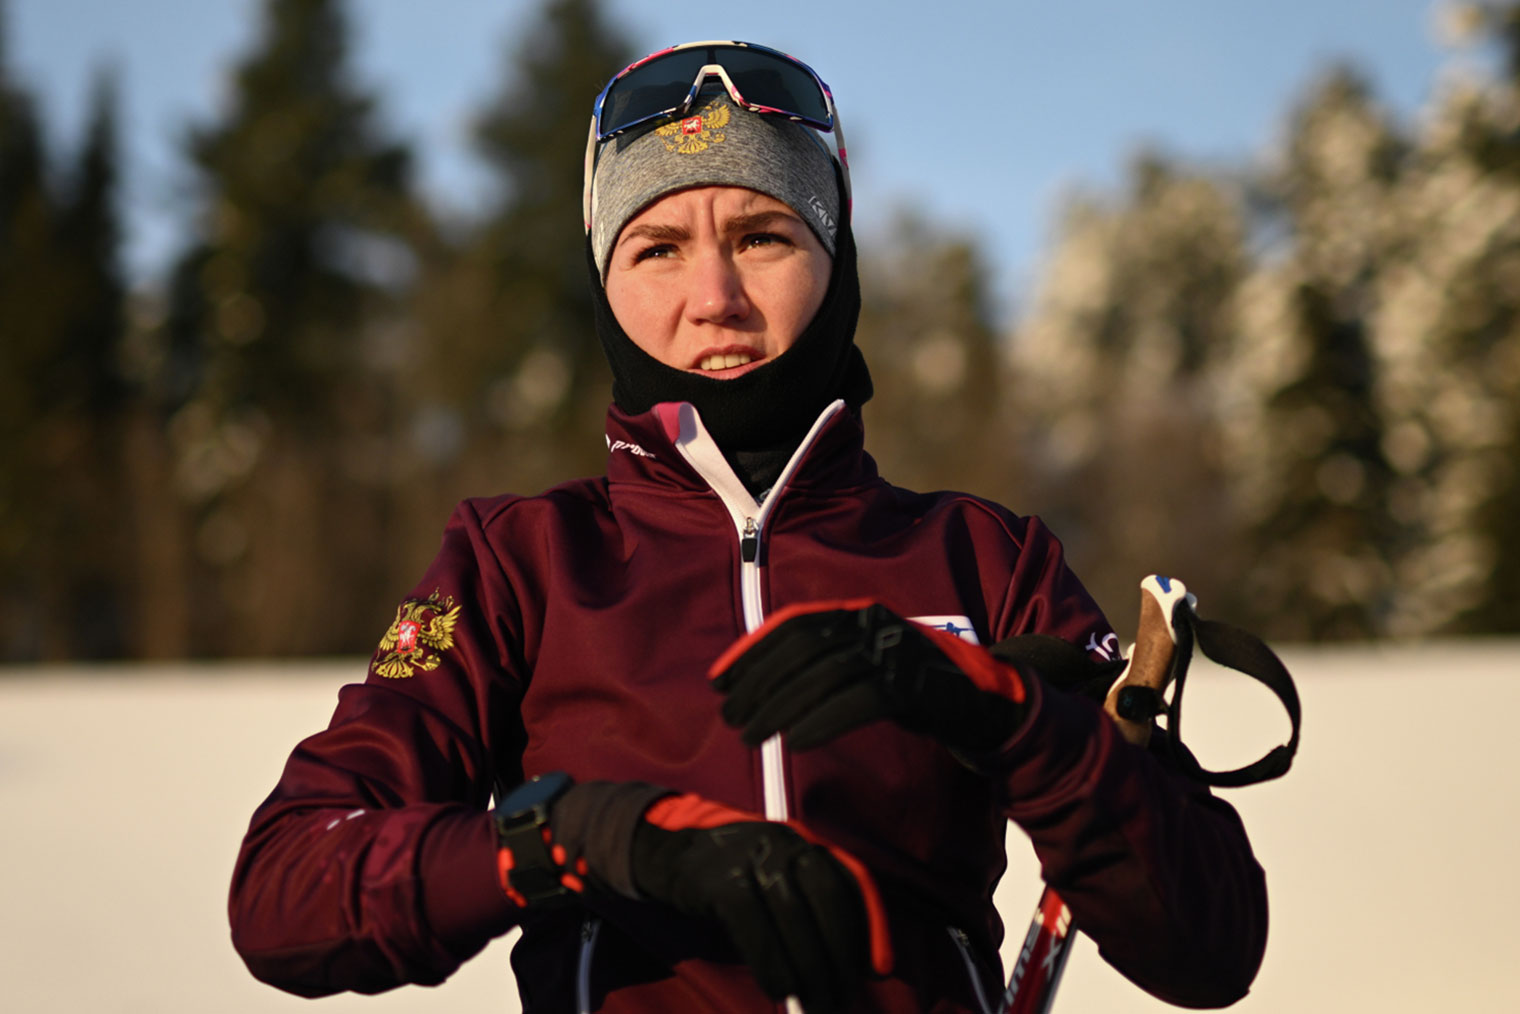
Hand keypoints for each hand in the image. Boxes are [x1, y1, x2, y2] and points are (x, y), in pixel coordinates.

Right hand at [632, 794, 891, 1012]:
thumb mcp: (780, 877)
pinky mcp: (722, 881)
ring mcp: (752, 859)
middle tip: (839, 1001)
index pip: (849, 885)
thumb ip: (812, 908)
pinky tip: (778, 989)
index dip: (870, 928)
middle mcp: (786, 844)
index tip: (878, 971)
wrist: (672, 853)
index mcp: (806, 845)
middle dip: (838, 958)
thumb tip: (852, 966)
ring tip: (813, 1005)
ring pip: (793, 918)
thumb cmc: (737, 877)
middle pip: (826, 903)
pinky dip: (770, 964)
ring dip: (808, 970)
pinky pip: (754, 928)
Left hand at [711, 599, 1027, 755]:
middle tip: (730, 716)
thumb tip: (767, 684)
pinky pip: (862, 700)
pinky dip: (826, 719)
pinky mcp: (917, 685)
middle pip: (804, 648)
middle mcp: (876, 625)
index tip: (720, 680)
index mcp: (861, 615)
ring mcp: (898, 653)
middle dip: (760, 682)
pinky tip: (798, 740)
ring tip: (751, 734)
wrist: (988, 705)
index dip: (753, 651)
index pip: (795, 624)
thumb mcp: (866, 670)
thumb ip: (827, 666)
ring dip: (782, 705)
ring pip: (826, 674)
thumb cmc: (918, 690)